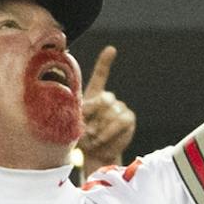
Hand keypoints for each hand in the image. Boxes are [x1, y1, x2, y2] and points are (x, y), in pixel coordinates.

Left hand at [78, 47, 135, 176]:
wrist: (95, 153)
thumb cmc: (82, 137)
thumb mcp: (74, 123)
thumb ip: (77, 114)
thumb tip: (79, 112)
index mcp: (94, 95)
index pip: (101, 75)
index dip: (105, 62)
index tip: (111, 49)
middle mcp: (108, 98)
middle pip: (103, 99)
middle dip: (93, 115)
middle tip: (86, 130)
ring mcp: (120, 107)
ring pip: (111, 114)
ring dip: (99, 129)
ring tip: (93, 138)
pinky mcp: (128, 118)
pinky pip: (120, 122)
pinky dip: (109, 133)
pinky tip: (103, 140)